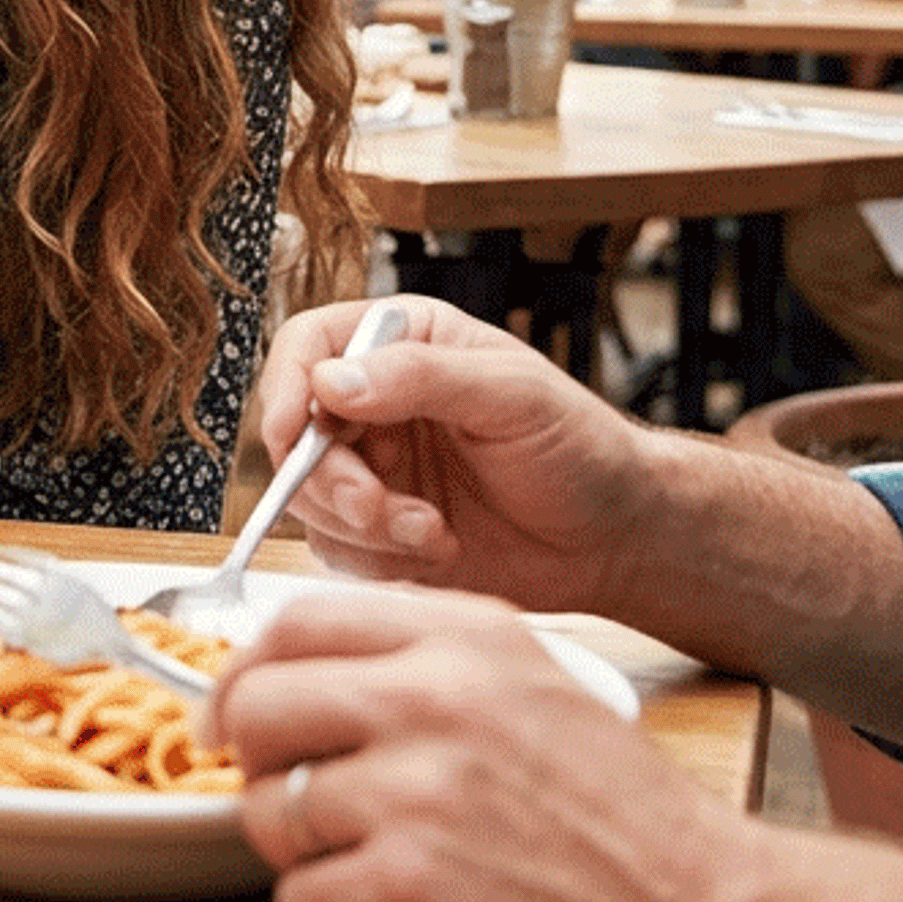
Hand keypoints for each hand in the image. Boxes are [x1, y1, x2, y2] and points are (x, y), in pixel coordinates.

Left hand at [219, 585, 757, 901]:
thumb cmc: (613, 807)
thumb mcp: (532, 680)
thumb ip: (421, 652)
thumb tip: (292, 659)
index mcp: (465, 637)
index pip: (296, 619)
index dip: (246, 669)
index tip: (235, 712)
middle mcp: (435, 698)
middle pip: (260, 707)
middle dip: (264, 763)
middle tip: (298, 797)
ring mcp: (417, 793)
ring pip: (270, 810)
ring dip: (303, 849)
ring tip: (373, 857)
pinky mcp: (408, 885)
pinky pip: (299, 897)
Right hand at [254, 297, 651, 610]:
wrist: (613, 538)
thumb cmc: (578, 447)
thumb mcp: (511, 395)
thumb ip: (420, 378)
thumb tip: (332, 381)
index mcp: (403, 343)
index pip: (309, 347)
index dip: (288, 388)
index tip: (297, 433)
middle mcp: (376, 403)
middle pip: (295, 432)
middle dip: (331, 479)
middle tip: (378, 507)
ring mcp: (373, 469)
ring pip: (309, 497)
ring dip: (361, 524)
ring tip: (431, 531)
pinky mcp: (378, 531)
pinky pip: (336, 548)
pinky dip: (379, 558)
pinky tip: (438, 549)